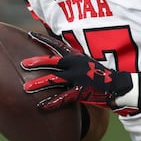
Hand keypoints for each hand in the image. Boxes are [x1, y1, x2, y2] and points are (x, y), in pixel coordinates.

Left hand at [21, 35, 136, 114]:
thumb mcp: (85, 62)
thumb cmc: (99, 75)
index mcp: (76, 56)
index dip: (43, 39)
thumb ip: (72, 59)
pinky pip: (62, 97)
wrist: (117, 85)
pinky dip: (51, 102)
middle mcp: (75, 64)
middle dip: (37, 62)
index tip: (30, 34)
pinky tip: (40, 106)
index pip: (57, 44)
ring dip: (39, 83)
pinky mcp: (80, 92)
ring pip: (54, 79)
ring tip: (26, 87)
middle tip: (23, 64)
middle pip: (53, 61)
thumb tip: (58, 57)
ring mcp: (77, 78)